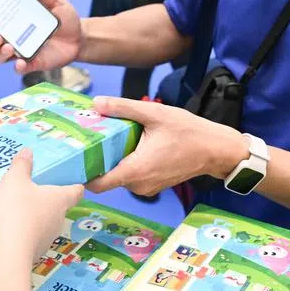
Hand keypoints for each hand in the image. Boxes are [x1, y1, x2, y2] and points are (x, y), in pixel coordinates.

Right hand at [0, 0, 81, 73]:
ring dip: (1, 53)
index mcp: (16, 21)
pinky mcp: (33, 63)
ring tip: (8, 47)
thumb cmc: (65, 18)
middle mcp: (15, 37)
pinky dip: (17, 67)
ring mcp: (23, 51)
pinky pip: (20, 68)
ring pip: (1, 56)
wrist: (81, 37)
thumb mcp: (55, 1)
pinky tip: (20, 63)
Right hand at [0, 149, 82, 265]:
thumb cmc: (17, 211)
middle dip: (36, 196)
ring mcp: (34, 238)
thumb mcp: (16, 179)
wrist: (4, 253)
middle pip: (48, 206)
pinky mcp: (16, 250)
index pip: (75, 192)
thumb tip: (28, 152)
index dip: (74, 183)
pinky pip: (2, 231)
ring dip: (7, 210)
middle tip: (24, 182)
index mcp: (58, 201)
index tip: (70, 176)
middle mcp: (51, 221)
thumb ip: (21, 165)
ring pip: (22, 219)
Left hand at [86, 97, 248, 196]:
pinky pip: (132, 175)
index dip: (82, 173)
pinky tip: (128, 142)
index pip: (97, 184)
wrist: (216, 149)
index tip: (73, 157)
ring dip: (113, 159)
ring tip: (108, 136)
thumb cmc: (188, 132)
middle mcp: (138, 185)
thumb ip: (123, 108)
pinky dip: (127, 161)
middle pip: (106, 177)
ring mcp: (146, 187)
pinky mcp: (153, 184)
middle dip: (97, 159)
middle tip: (88, 137)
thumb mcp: (155, 114)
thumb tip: (96, 102)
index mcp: (135, 171)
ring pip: (119, 176)